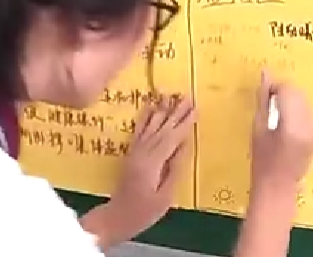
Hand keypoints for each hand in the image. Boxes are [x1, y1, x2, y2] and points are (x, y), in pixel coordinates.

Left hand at [81, 95, 194, 247]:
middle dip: (175, 111)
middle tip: (187, 96)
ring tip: (170, 94)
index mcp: (152, 163)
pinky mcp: (130, 153)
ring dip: (161, 109)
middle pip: (162, 128)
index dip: (184, 123)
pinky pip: (138, 131)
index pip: (172, 138)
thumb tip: (185, 144)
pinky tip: (149, 107)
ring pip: (150, 126)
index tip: (196, 108)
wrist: (116, 217)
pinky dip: (144, 117)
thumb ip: (175, 168)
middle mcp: (142, 152)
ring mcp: (134, 151)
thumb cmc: (144, 212)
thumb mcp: (165, 195)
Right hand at [248, 70, 312, 196]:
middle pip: (298, 93)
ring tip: (277, 114)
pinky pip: (309, 112)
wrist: (278, 187)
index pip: (287, 90)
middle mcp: (309, 124)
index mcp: (292, 124)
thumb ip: (263, 99)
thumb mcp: (258, 128)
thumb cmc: (261, 160)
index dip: (274, 87)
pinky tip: (287, 123)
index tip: (264, 94)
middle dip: (283, 92)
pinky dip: (298, 110)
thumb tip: (265, 74)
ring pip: (305, 100)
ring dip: (291, 100)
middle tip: (269, 103)